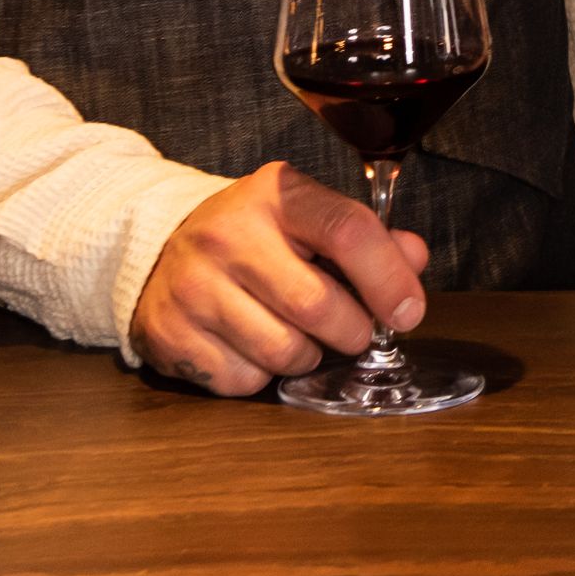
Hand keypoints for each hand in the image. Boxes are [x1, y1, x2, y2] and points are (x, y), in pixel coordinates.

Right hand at [130, 161, 429, 395]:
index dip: (388, 278)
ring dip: (308, 356)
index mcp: (276, 195)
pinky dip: (263, 375)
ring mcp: (192, 287)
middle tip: (354, 331)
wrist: (160, 249)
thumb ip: (369, 237)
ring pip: (284, 351)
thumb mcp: (309, 218)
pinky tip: (253, 346)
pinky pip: (243, 380)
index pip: (347, 232)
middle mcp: (228, 235)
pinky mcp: (169, 334)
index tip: (409, 311)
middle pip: (317, 305)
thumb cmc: (256, 237)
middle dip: (352, 331)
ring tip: (299, 335)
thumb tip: (414, 259)